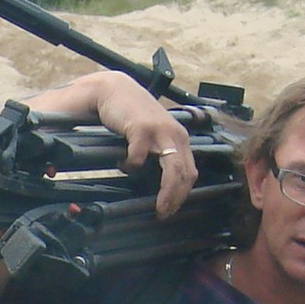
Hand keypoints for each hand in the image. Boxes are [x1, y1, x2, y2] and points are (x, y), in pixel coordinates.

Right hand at [27, 72, 194, 217]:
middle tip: (164, 213)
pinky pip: (139, 156)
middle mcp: (175, 134)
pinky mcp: (141, 127)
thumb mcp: (152, 134)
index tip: (171, 209)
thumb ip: (158, 152)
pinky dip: (131, 165)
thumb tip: (157, 183)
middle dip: (177, 197)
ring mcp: (160, 130)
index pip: (190, 171)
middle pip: (185, 172)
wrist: (114, 90)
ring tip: (156, 205)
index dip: (183, 193)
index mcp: (179, 138)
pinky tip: (122, 163)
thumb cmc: (131, 115)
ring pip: (173, 168)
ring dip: (166, 192)